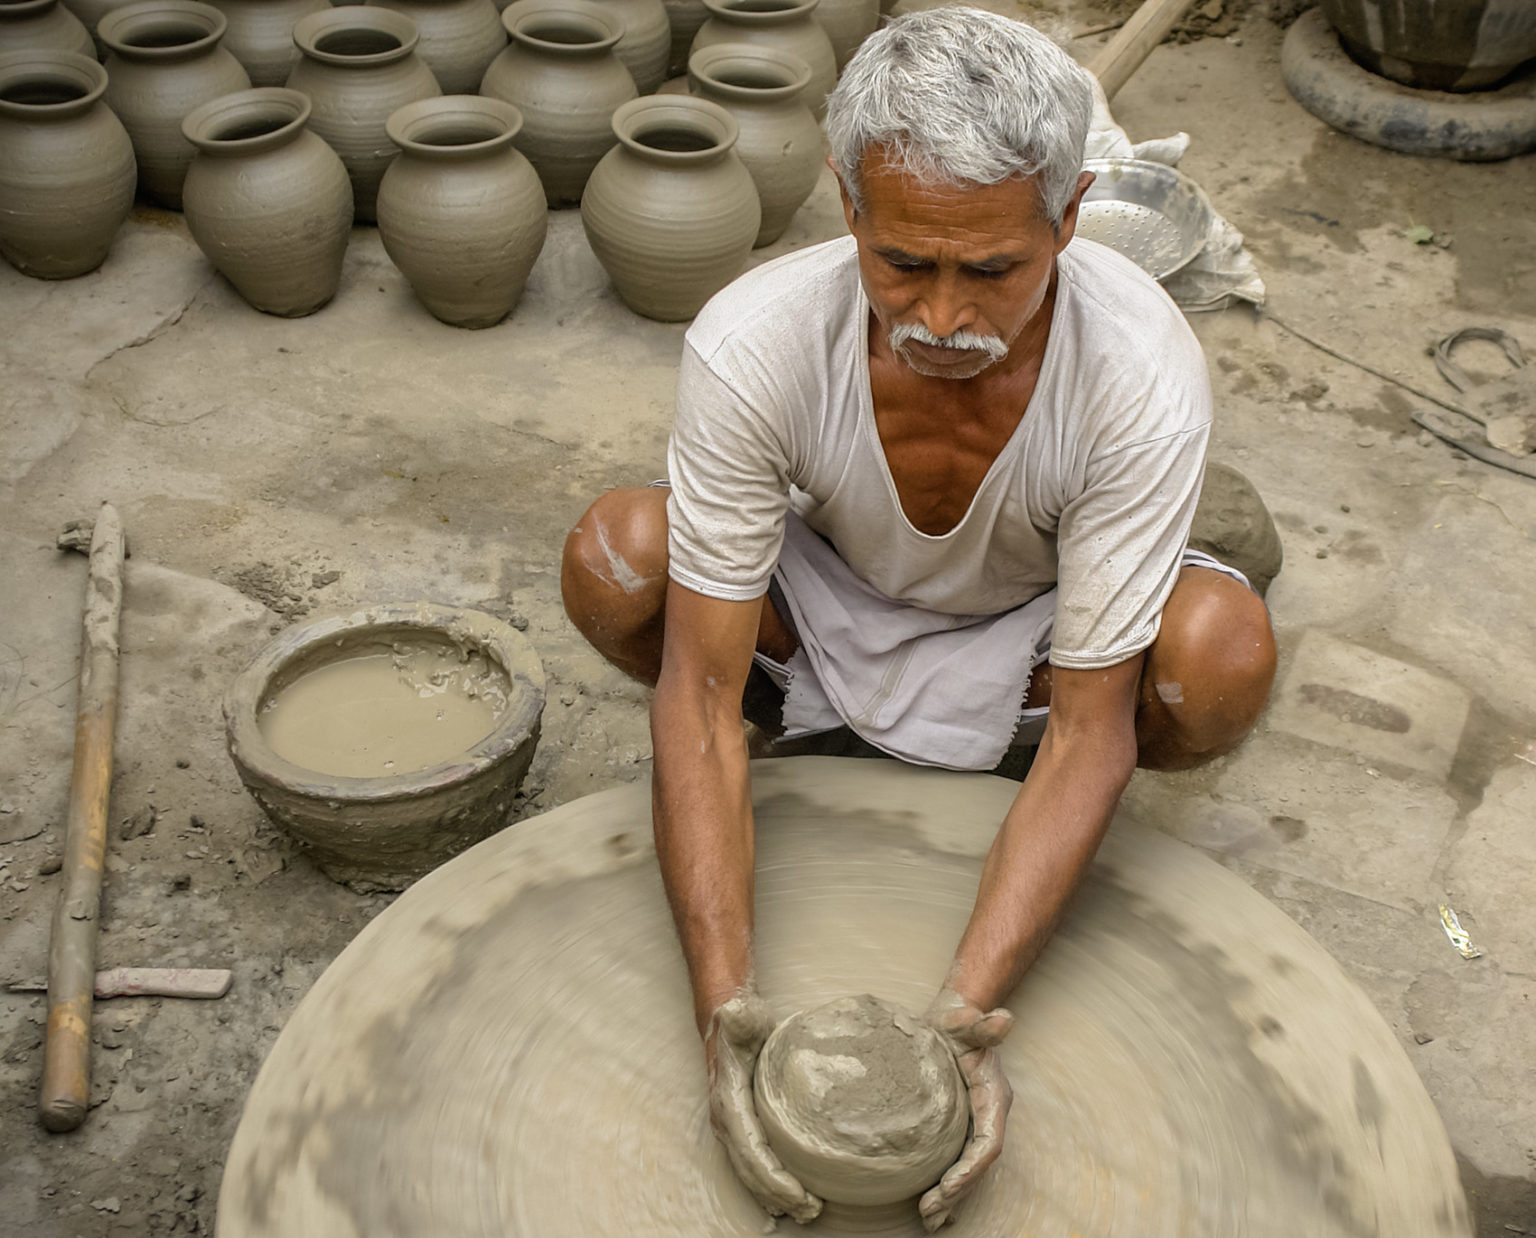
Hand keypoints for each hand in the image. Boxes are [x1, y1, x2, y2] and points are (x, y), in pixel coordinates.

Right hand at [705, 990, 823, 1224]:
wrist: (728, 1019)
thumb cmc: (740, 1020)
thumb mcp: (740, 1014)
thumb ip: (739, 1015)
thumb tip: (733, 1010)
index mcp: (728, 1102)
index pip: (751, 1151)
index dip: (773, 1178)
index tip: (800, 1194)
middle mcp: (726, 1121)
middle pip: (751, 1172)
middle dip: (779, 1195)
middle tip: (812, 1211)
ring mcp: (733, 1128)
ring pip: (751, 1174)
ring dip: (776, 1196)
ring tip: (808, 1211)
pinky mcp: (743, 1128)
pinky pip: (755, 1164)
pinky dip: (771, 1186)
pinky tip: (791, 1199)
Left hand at [918, 989, 1014, 1231]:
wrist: (954, 1016)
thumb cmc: (958, 1019)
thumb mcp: (965, 1020)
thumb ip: (983, 1024)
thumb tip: (1005, 1019)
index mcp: (994, 1097)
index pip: (989, 1142)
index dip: (971, 1168)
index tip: (948, 1186)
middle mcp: (989, 1115)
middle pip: (978, 1164)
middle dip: (957, 1192)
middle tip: (929, 1214)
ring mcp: (976, 1121)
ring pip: (969, 1169)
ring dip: (952, 1197)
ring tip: (929, 1221)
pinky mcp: (960, 1124)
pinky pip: (958, 1160)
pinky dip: (949, 1185)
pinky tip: (933, 1205)